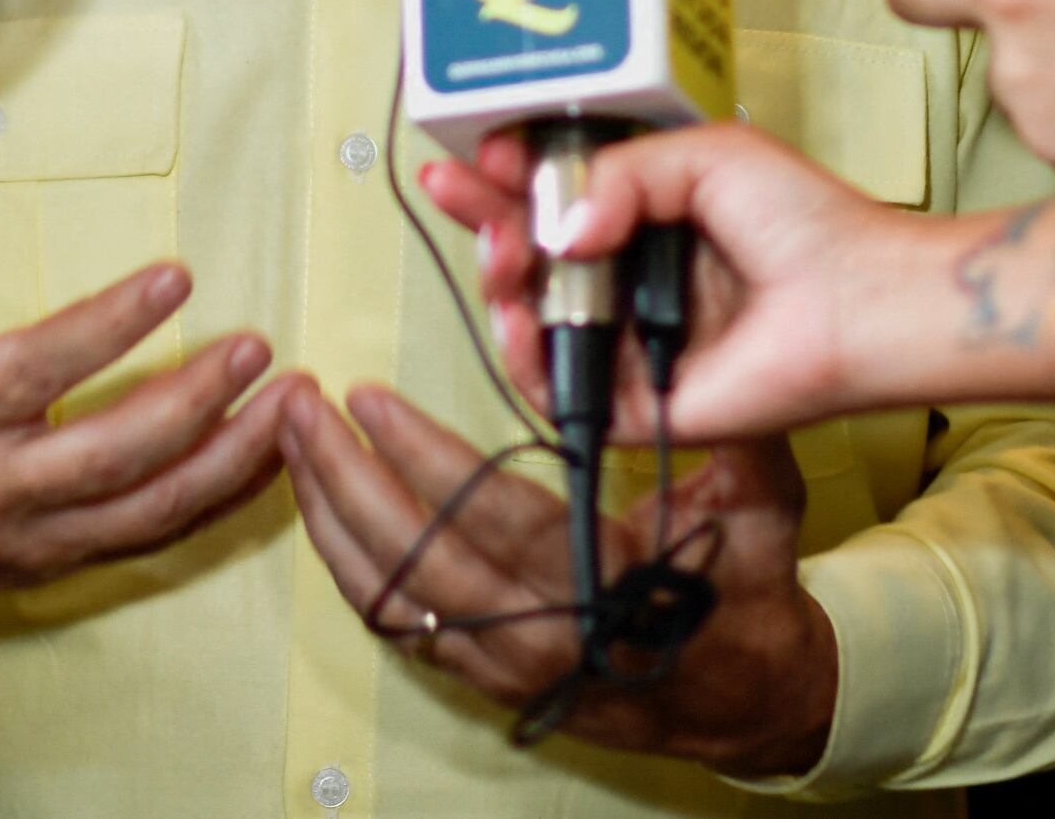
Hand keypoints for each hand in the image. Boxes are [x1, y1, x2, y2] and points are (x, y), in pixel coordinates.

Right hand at [0, 106, 297, 609]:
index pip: (35, 372)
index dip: (108, 328)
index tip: (175, 277)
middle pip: (108, 457)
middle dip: (191, 405)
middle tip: (257, 349)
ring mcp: (35, 534)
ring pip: (147, 510)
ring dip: (230, 460)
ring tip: (291, 406)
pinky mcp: (64, 561)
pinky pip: (156, 537)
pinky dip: (220, 500)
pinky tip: (270, 456)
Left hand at [279, 384, 839, 777]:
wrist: (745, 700)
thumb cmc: (748, 597)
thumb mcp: (763, 508)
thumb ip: (728, 435)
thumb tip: (681, 353)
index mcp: (601, 591)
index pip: (493, 515)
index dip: (424, 455)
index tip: (370, 397)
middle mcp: (538, 639)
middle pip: (414, 556)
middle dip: (344, 476)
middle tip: (301, 405)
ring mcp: (501, 665)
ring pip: (387, 596)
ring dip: (328, 516)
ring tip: (291, 441)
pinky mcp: (481, 675)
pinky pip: (394, 621)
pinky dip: (347, 562)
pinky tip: (320, 505)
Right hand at [418, 124, 938, 444]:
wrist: (854, 299)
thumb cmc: (805, 224)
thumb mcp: (704, 156)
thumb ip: (618, 172)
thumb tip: (555, 223)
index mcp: (649, 219)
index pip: (556, 198)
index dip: (510, 176)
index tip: (486, 155)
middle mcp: (633, 282)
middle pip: (531, 256)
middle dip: (486, 220)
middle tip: (456, 191)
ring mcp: (628, 343)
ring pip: (530, 318)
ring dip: (497, 280)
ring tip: (499, 249)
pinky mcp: (634, 403)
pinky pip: (554, 387)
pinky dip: (523, 355)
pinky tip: (518, 317)